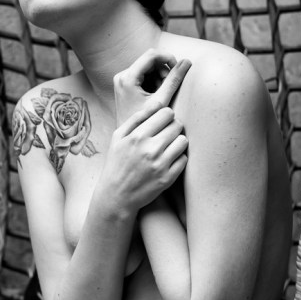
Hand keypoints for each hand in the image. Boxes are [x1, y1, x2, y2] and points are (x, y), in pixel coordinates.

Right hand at [95, 50, 190, 213]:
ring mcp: (160, 164)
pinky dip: (179, 158)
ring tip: (168, 147)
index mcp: (137, 136)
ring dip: (178, 142)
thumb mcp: (118, 137)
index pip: (166, 112)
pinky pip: (184, 159)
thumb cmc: (116, 163)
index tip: (162, 122)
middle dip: (173, 128)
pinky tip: (168, 161)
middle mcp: (150, 149)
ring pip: (184, 141)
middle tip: (166, 135)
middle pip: (177, 125)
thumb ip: (136, 118)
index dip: (166, 116)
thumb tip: (156, 103)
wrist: (116, 195)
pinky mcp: (168, 178)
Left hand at [112, 49, 190, 126]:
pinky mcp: (125, 84)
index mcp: (127, 78)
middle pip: (150, 61)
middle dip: (163, 71)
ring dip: (160, 77)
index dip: (168, 58)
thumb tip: (187, 62)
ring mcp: (122, 79)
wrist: (131, 136)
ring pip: (148, 67)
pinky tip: (155, 95)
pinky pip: (144, 74)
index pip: (152, 55)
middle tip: (167, 88)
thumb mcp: (161, 101)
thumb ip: (174, 80)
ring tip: (161, 94)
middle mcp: (122, 75)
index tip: (178, 69)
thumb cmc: (145, 122)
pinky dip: (154, 81)